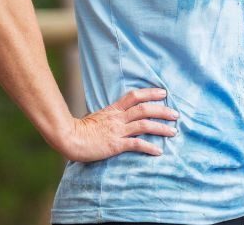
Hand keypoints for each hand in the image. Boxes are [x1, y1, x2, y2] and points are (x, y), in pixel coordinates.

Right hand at [55, 88, 177, 161]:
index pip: (134, 96)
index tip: (164, 93)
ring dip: (161, 128)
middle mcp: (118, 118)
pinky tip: (159, 151)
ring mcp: (117, 131)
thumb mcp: (97, 117)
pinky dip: (149, 147)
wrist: (68, 139)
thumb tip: (120, 116)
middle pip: (145, 109)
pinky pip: (136, 144)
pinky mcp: (115, 145)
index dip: (150, 93)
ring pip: (144, 125)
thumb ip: (110, 116)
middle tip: (176, 114)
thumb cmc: (80, 130)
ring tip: (173, 132)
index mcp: (113, 110)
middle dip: (162, 111)